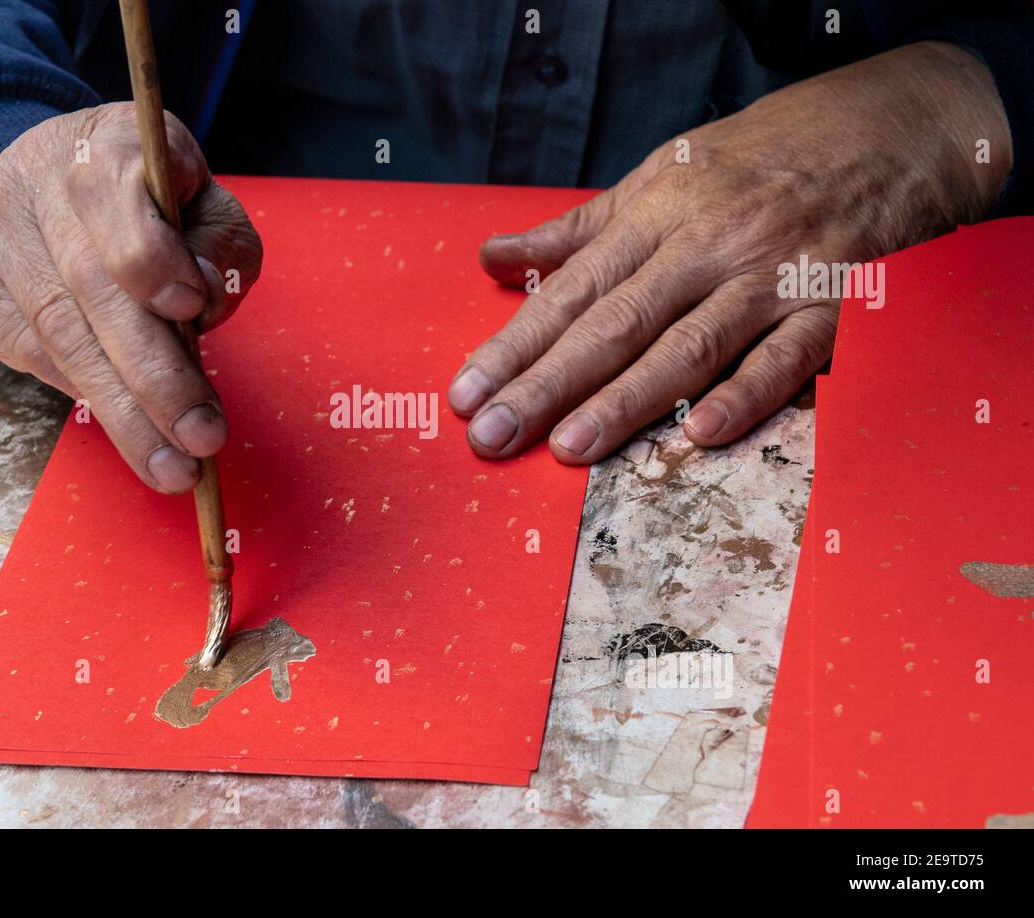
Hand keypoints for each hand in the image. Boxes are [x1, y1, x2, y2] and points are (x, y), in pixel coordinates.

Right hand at [0, 102, 261, 492]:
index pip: (114, 199)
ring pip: (53, 334)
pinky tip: (119, 421)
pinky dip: (75, 389)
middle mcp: (33, 176)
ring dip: (119, 412)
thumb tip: (201, 301)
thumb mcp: (206, 204)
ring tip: (171, 465)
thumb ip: (219, 245)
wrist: (51, 168)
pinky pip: (19, 348)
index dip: (150, 258)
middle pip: (87, 290)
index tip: (192, 307)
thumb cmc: (150, 197)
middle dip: (153, 380)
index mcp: (105, 143)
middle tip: (198, 441)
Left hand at [450, 42, 1010, 462]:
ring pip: (687, 345)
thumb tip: (494, 257)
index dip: (514, 345)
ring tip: (570, 448)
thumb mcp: (654, 179)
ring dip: (626, 400)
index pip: (569, 292)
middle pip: (613, 324)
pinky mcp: (828, 306)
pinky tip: (698, 435)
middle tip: (490, 437)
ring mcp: (767, 277)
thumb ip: (575, 231)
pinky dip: (745, 396)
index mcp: (653, 216)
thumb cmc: (750, 163)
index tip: (465, 393)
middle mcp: (703, 247)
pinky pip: (785, 357)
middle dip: (546, 385)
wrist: (877, 130)